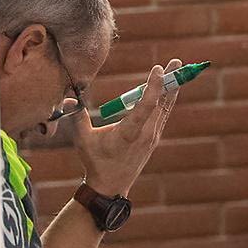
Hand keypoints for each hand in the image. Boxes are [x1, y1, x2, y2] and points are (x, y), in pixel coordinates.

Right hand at [69, 59, 182, 195]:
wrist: (111, 186)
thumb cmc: (95, 161)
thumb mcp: (82, 139)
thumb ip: (77, 116)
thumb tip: (69, 97)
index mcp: (129, 133)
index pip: (146, 105)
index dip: (153, 86)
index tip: (157, 68)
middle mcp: (146, 133)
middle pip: (162, 102)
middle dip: (170, 80)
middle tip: (177, 61)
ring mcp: (152, 136)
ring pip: (166, 107)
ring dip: (171, 88)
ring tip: (178, 69)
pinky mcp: (153, 137)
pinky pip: (163, 113)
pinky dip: (166, 99)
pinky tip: (170, 88)